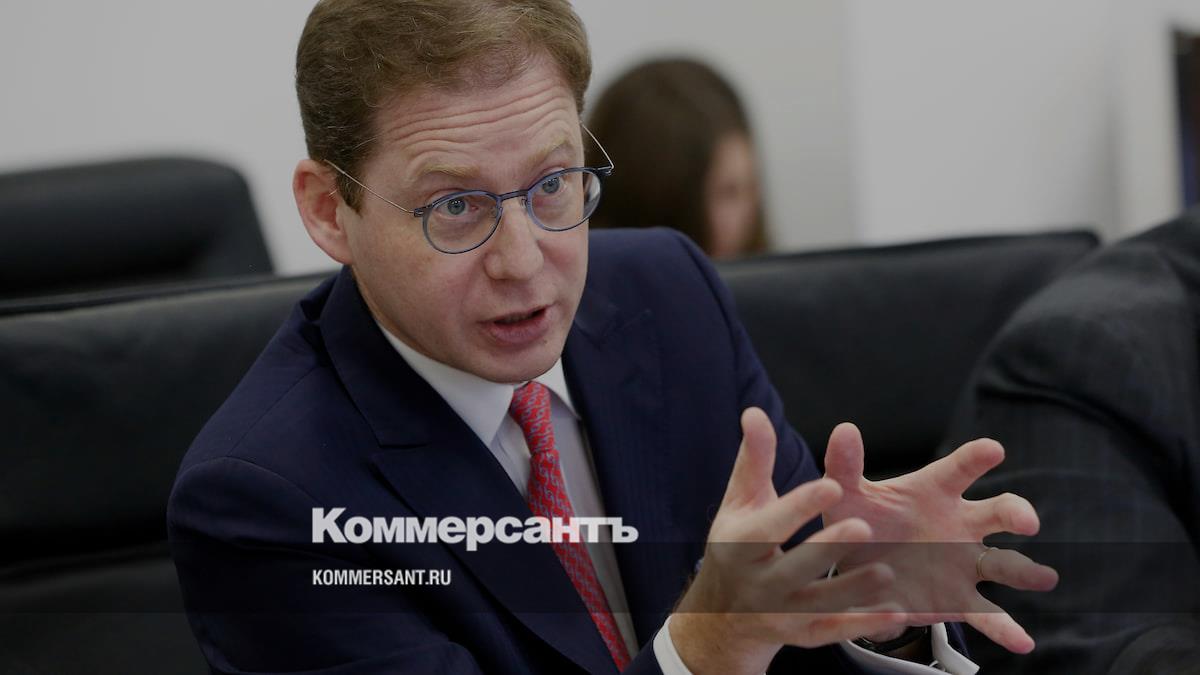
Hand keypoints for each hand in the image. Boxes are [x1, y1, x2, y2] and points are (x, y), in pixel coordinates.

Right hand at [671, 409, 909, 674]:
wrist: (723, 613)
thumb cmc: (738, 542)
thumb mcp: (741, 502)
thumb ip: (755, 459)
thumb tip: (755, 412)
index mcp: (739, 544)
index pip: (769, 525)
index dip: (798, 507)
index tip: (829, 485)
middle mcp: (758, 582)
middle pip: (795, 566)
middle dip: (827, 549)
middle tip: (863, 527)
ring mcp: (780, 612)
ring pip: (819, 604)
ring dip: (852, 590)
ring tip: (885, 572)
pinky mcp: (802, 635)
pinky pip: (834, 632)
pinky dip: (863, 625)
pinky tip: (895, 613)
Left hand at [821, 423, 1058, 652]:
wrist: (857, 571)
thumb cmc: (860, 522)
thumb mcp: (848, 496)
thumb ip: (845, 465)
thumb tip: (845, 429)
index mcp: (934, 492)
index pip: (959, 470)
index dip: (975, 459)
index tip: (993, 449)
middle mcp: (959, 525)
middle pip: (997, 513)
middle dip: (1015, 513)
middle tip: (1027, 521)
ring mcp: (964, 563)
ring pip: (1004, 564)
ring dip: (1024, 571)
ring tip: (1044, 577)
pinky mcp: (958, 599)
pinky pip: (987, 614)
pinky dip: (1005, 628)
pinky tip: (1024, 642)